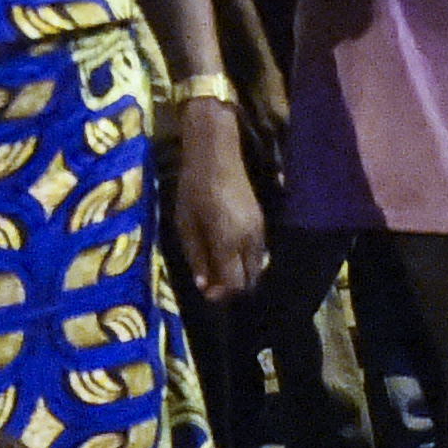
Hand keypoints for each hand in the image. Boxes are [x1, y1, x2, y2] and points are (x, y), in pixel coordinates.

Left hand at [169, 104, 266, 301]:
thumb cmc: (194, 186)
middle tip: (212, 282)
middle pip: (249, 280)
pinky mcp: (261, 223)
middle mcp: (249, 240)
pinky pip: (257, 253)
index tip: (207, 292)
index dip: (221, 294)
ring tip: (218, 267)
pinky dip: (245, 261)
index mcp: (229, 241)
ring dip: (240, 274)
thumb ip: (196, 256)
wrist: (217, 153)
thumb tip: (203, 284)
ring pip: (256, 268)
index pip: (234, 283)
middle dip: (232, 287)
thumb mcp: (186, 224)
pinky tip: (227, 253)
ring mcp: (259, 231)